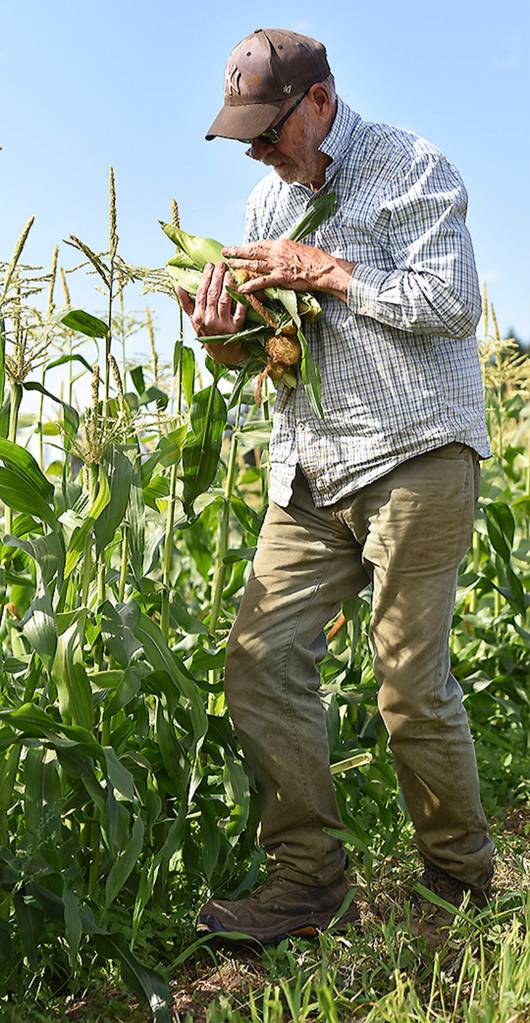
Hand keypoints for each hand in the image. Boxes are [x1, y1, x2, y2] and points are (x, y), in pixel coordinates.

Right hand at [175, 261, 246, 366]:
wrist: (222, 354)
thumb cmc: (207, 333)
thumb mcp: (194, 320)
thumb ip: (186, 303)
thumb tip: (177, 285)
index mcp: (198, 316)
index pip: (201, 292)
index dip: (205, 277)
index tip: (209, 266)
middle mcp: (209, 320)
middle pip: (213, 294)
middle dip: (217, 276)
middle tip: (221, 264)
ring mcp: (223, 325)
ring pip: (225, 300)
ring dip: (227, 285)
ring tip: (229, 273)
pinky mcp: (236, 329)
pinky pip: (240, 312)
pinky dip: (241, 300)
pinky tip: (242, 289)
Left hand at [222, 239, 355, 300]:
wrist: (324, 268)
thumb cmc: (315, 259)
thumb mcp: (299, 249)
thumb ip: (286, 251)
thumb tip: (280, 252)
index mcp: (281, 244)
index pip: (260, 244)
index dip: (248, 246)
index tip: (239, 247)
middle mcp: (276, 252)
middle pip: (252, 251)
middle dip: (237, 251)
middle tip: (225, 251)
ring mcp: (277, 265)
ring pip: (254, 263)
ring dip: (239, 264)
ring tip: (228, 265)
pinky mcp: (281, 278)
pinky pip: (262, 281)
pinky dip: (251, 284)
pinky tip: (242, 287)